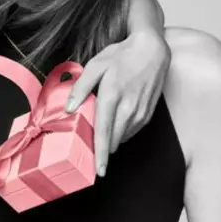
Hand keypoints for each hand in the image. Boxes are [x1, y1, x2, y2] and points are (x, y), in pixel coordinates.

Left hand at [65, 30, 170, 175]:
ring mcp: (140, 112)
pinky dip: (121, 131)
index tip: (98, 171)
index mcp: (112, 97)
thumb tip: (69, 109)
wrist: (151, 51)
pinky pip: (131, 131)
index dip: (100, 154)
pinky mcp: (148, 114)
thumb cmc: (120, 56)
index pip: (104, 133)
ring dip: (111, 140)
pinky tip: (114, 121)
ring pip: (123, 137)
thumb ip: (80, 88)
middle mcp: (128, 108)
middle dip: (102, 150)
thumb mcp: (95, 66)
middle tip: (89, 151)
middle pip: (114, 140)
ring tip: (101, 131)